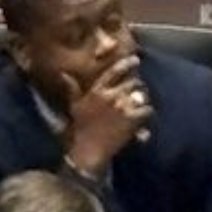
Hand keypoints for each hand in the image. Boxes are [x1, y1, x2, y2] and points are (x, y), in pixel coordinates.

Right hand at [63, 55, 153, 175]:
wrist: (89, 151)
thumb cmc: (80, 129)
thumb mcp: (74, 106)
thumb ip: (72, 88)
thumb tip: (64, 73)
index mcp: (97, 91)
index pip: (114, 71)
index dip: (126, 63)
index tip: (135, 60)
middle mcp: (110, 96)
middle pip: (132, 83)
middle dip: (137, 86)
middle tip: (138, 90)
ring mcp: (122, 108)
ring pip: (141, 95)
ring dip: (143, 99)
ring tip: (141, 104)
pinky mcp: (132, 120)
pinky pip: (147, 110)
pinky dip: (147, 113)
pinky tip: (143, 118)